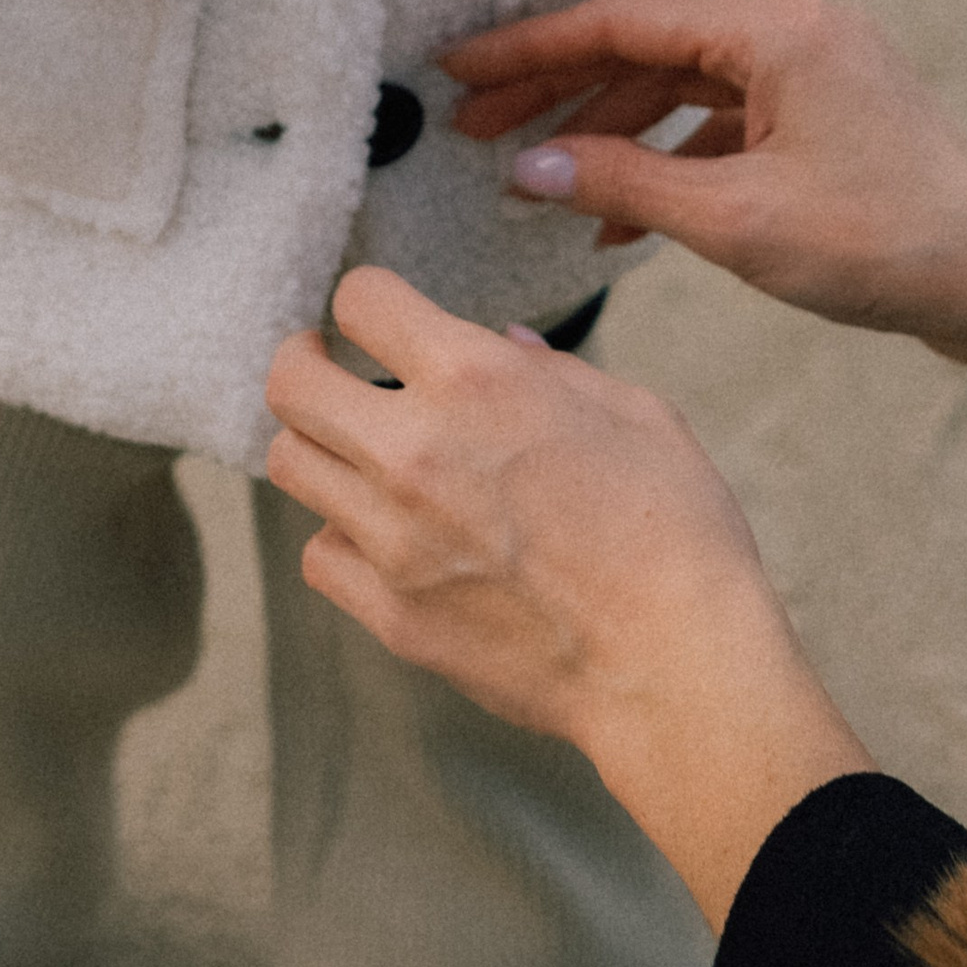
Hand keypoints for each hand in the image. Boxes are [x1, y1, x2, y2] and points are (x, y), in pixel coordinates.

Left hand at [265, 267, 868, 925]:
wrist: (676, 665)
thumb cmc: (676, 532)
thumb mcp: (635, 413)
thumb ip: (553, 370)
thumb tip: (506, 344)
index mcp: (476, 381)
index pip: (362, 301)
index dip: (369, 301)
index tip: (379, 319)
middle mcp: (414, 451)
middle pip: (290, 385)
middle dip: (303, 362)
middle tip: (327, 368)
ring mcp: (393, 538)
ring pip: (291, 466)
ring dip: (320, 447)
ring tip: (357, 452)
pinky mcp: (390, 612)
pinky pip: (320, 555)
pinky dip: (341, 537)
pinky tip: (383, 534)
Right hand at [442, 0, 966, 355]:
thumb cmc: (886, 248)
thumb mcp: (736, 222)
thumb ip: (623, 183)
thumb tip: (528, 167)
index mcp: (778, 28)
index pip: (622, 21)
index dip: (531, 49)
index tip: (459, 71)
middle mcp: (796, 28)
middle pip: (646, 45)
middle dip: (558, 90)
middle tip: (472, 125)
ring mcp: (813, 70)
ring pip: (679, 84)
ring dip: (607, 130)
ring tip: (534, 178)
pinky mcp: (824, 113)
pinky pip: (721, 121)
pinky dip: (667, 160)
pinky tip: (615, 217)